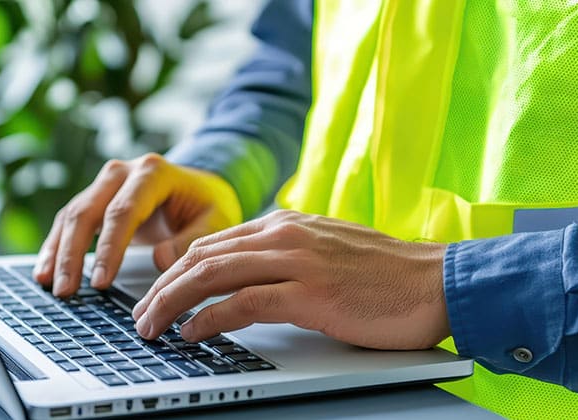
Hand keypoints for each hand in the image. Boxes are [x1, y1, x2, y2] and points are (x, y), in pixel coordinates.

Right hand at [33, 153, 241, 296]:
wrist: (201, 186)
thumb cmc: (208, 205)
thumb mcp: (216, 221)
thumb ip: (191, 240)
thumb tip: (160, 260)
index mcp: (153, 173)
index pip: (123, 211)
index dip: (109, 248)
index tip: (101, 281)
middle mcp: (122, 172)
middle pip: (88, 211)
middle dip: (73, 254)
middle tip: (67, 290)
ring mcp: (105, 183)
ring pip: (72, 215)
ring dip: (58, 252)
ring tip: (51, 286)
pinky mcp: (96, 198)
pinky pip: (69, 221)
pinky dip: (55, 246)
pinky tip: (45, 271)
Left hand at [132, 210, 450, 349]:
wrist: (436, 281)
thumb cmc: (385, 273)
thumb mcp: (326, 249)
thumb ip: (286, 254)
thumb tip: (249, 274)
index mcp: (285, 223)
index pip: (213, 243)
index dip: (177, 270)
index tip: (158, 293)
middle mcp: (284, 235)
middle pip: (202, 257)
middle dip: (162, 287)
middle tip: (141, 314)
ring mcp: (296, 261)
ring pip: (212, 275)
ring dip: (173, 302)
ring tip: (151, 326)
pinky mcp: (309, 293)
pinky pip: (243, 304)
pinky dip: (210, 318)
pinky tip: (192, 332)